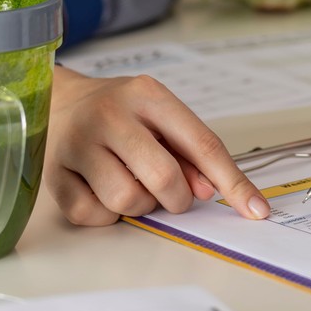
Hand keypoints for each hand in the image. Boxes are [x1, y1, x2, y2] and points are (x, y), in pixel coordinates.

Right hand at [45, 67, 270, 225]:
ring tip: (132, 184)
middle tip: (171, 194)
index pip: (202, 144)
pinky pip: (92, 215)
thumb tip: (208, 191)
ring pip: (127, 201)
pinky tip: (103, 191)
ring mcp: (77, 144)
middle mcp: (110, 115)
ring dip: (140, 206)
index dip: (234, 182)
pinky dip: (107, 214)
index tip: (257, 210)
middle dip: (178, 199)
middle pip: (163, 178)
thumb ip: (190, 152)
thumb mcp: (160, 116)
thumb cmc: (120, 112)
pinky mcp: (53, 173)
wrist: (58, 100)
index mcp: (148, 95)